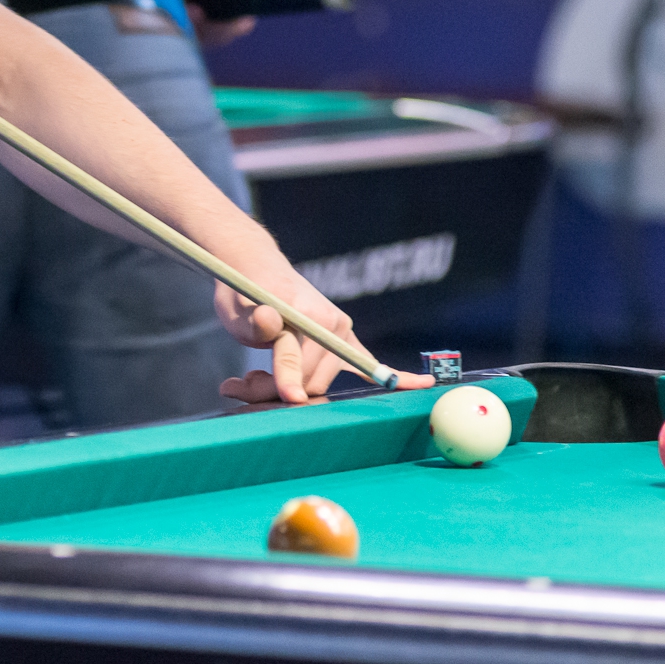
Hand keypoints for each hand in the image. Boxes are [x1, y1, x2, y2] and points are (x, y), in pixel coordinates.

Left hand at [210, 261, 429, 404]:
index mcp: (310, 314)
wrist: (257, 271)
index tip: (253, 392)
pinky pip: (372, 366)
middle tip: (238, 386)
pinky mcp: (344, 343)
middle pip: (309, 383)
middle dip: (273, 391)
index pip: (297, 361)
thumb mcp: (240, 311)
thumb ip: (256, 325)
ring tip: (248, 382)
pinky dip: (399, 377)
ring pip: (318, 386)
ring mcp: (343, 334)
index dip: (276, 381)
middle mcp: (334, 325)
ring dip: (286, 391)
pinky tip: (426, 384)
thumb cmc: (246, 294)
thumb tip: (272, 324)